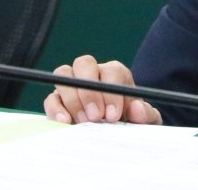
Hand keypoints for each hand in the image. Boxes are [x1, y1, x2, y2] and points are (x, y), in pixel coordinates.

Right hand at [42, 55, 161, 125]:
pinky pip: (51, 98)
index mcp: (116, 74)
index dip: (111, 92)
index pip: (112, 71)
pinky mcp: (58, 101)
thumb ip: (145, 114)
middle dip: (89, 91)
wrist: (118, 133)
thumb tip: (137, 107)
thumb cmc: (133, 122)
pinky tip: (65, 122)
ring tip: (84, 122)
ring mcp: (73, 85)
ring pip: (64, 75)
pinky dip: (55, 108)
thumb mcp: (145, 120)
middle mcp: (94, 73)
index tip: (113, 115)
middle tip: (96, 117)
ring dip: (72, 99)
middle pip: (84, 64)